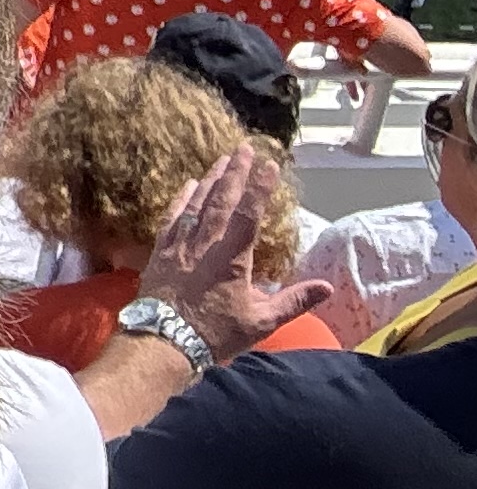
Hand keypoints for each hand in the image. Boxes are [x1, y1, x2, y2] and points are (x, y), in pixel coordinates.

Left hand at [137, 142, 333, 360]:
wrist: (162, 341)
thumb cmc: (215, 334)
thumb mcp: (261, 322)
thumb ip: (294, 301)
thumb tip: (327, 288)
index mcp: (230, 258)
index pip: (249, 215)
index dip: (260, 188)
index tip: (270, 164)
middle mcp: (204, 244)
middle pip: (221, 200)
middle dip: (234, 172)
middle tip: (243, 147)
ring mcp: (179, 244)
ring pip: (197, 204)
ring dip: (211, 180)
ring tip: (222, 159)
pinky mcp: (162, 250)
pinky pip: (173, 216)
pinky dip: (182, 198)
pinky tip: (189, 185)